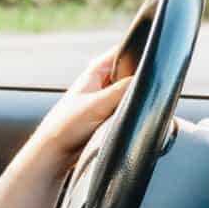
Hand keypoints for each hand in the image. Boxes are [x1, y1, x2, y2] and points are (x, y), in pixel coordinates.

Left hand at [0, 50, 134, 207]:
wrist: (53, 155)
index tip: (155, 60)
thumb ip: (123, 90)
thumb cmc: (65, 127)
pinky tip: (133, 120)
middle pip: (130, 75)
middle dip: (140, 81)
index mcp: (95, 71)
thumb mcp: (98, 104)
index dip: (139, 53)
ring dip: (135, 100)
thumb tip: (148, 79)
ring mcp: (104, 101)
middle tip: (149, 90)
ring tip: (136, 107)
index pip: (123, 53)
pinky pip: (126, 110)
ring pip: (130, 95)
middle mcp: (100, 83)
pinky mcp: (107, 118)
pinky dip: (131, 113)